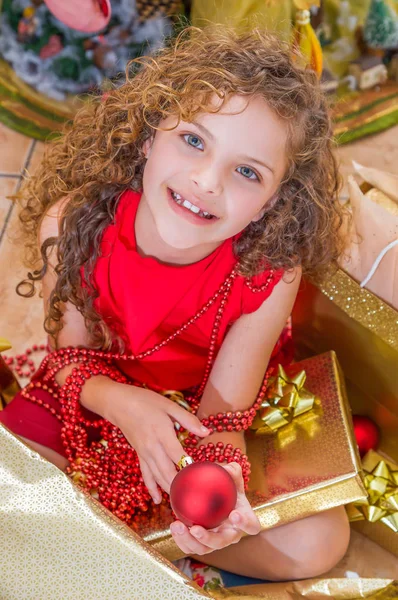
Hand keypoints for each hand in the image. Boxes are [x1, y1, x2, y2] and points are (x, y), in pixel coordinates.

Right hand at [105, 384, 209, 502]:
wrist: (119, 404)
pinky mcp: (139, 455)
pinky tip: (158, 500)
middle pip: (167, 472)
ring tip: (181, 503)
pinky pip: (146, 475)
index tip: (202, 479)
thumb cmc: (146, 401)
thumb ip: (188, 420)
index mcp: (162, 433)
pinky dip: (152, 488)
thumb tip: (206, 432)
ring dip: (169, 490)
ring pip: (157, 477)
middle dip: (181, 486)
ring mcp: (144, 453)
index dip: (189, 468)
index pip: (178, 456)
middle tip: (195, 498)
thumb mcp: (169, 405)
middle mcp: (152, 447)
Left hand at [170, 462, 260, 554]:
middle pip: (221, 542)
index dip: (244, 524)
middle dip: (208, 538)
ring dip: (189, 540)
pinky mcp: (202, 544)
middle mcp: (231, 535)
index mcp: (245, 521)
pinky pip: (191, 546)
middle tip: (195, 528)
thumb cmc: (228, 488)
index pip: (251, 526)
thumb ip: (233, 471)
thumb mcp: (233, 477)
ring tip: (177, 525)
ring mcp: (216, 542)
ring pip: (204, 549)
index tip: (234, 514)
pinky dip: (181, 540)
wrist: (217, 498)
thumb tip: (227, 468)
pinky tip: (174, 525)